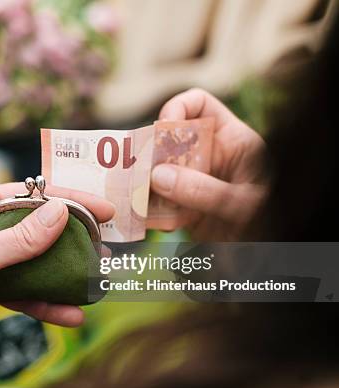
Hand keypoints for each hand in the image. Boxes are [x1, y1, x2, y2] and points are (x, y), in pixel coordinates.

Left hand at [0, 183, 113, 387]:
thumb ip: (20, 238)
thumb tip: (62, 211)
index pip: (29, 195)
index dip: (68, 200)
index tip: (103, 210)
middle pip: (36, 227)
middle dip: (70, 240)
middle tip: (104, 247)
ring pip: (34, 260)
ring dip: (63, 273)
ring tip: (94, 282)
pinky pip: (26, 288)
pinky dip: (47, 301)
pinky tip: (70, 314)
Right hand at [151, 88, 266, 239]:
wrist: (270, 257)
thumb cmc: (270, 224)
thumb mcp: (243, 204)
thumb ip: (205, 190)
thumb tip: (158, 176)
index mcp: (232, 141)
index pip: (199, 105)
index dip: (177, 109)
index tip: (163, 129)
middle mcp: (210, 157)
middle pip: (169, 138)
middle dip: (152, 152)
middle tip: (141, 170)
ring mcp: (194, 181)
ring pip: (158, 170)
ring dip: (146, 183)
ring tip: (140, 198)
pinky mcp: (184, 207)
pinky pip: (158, 200)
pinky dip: (150, 208)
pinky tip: (152, 219)